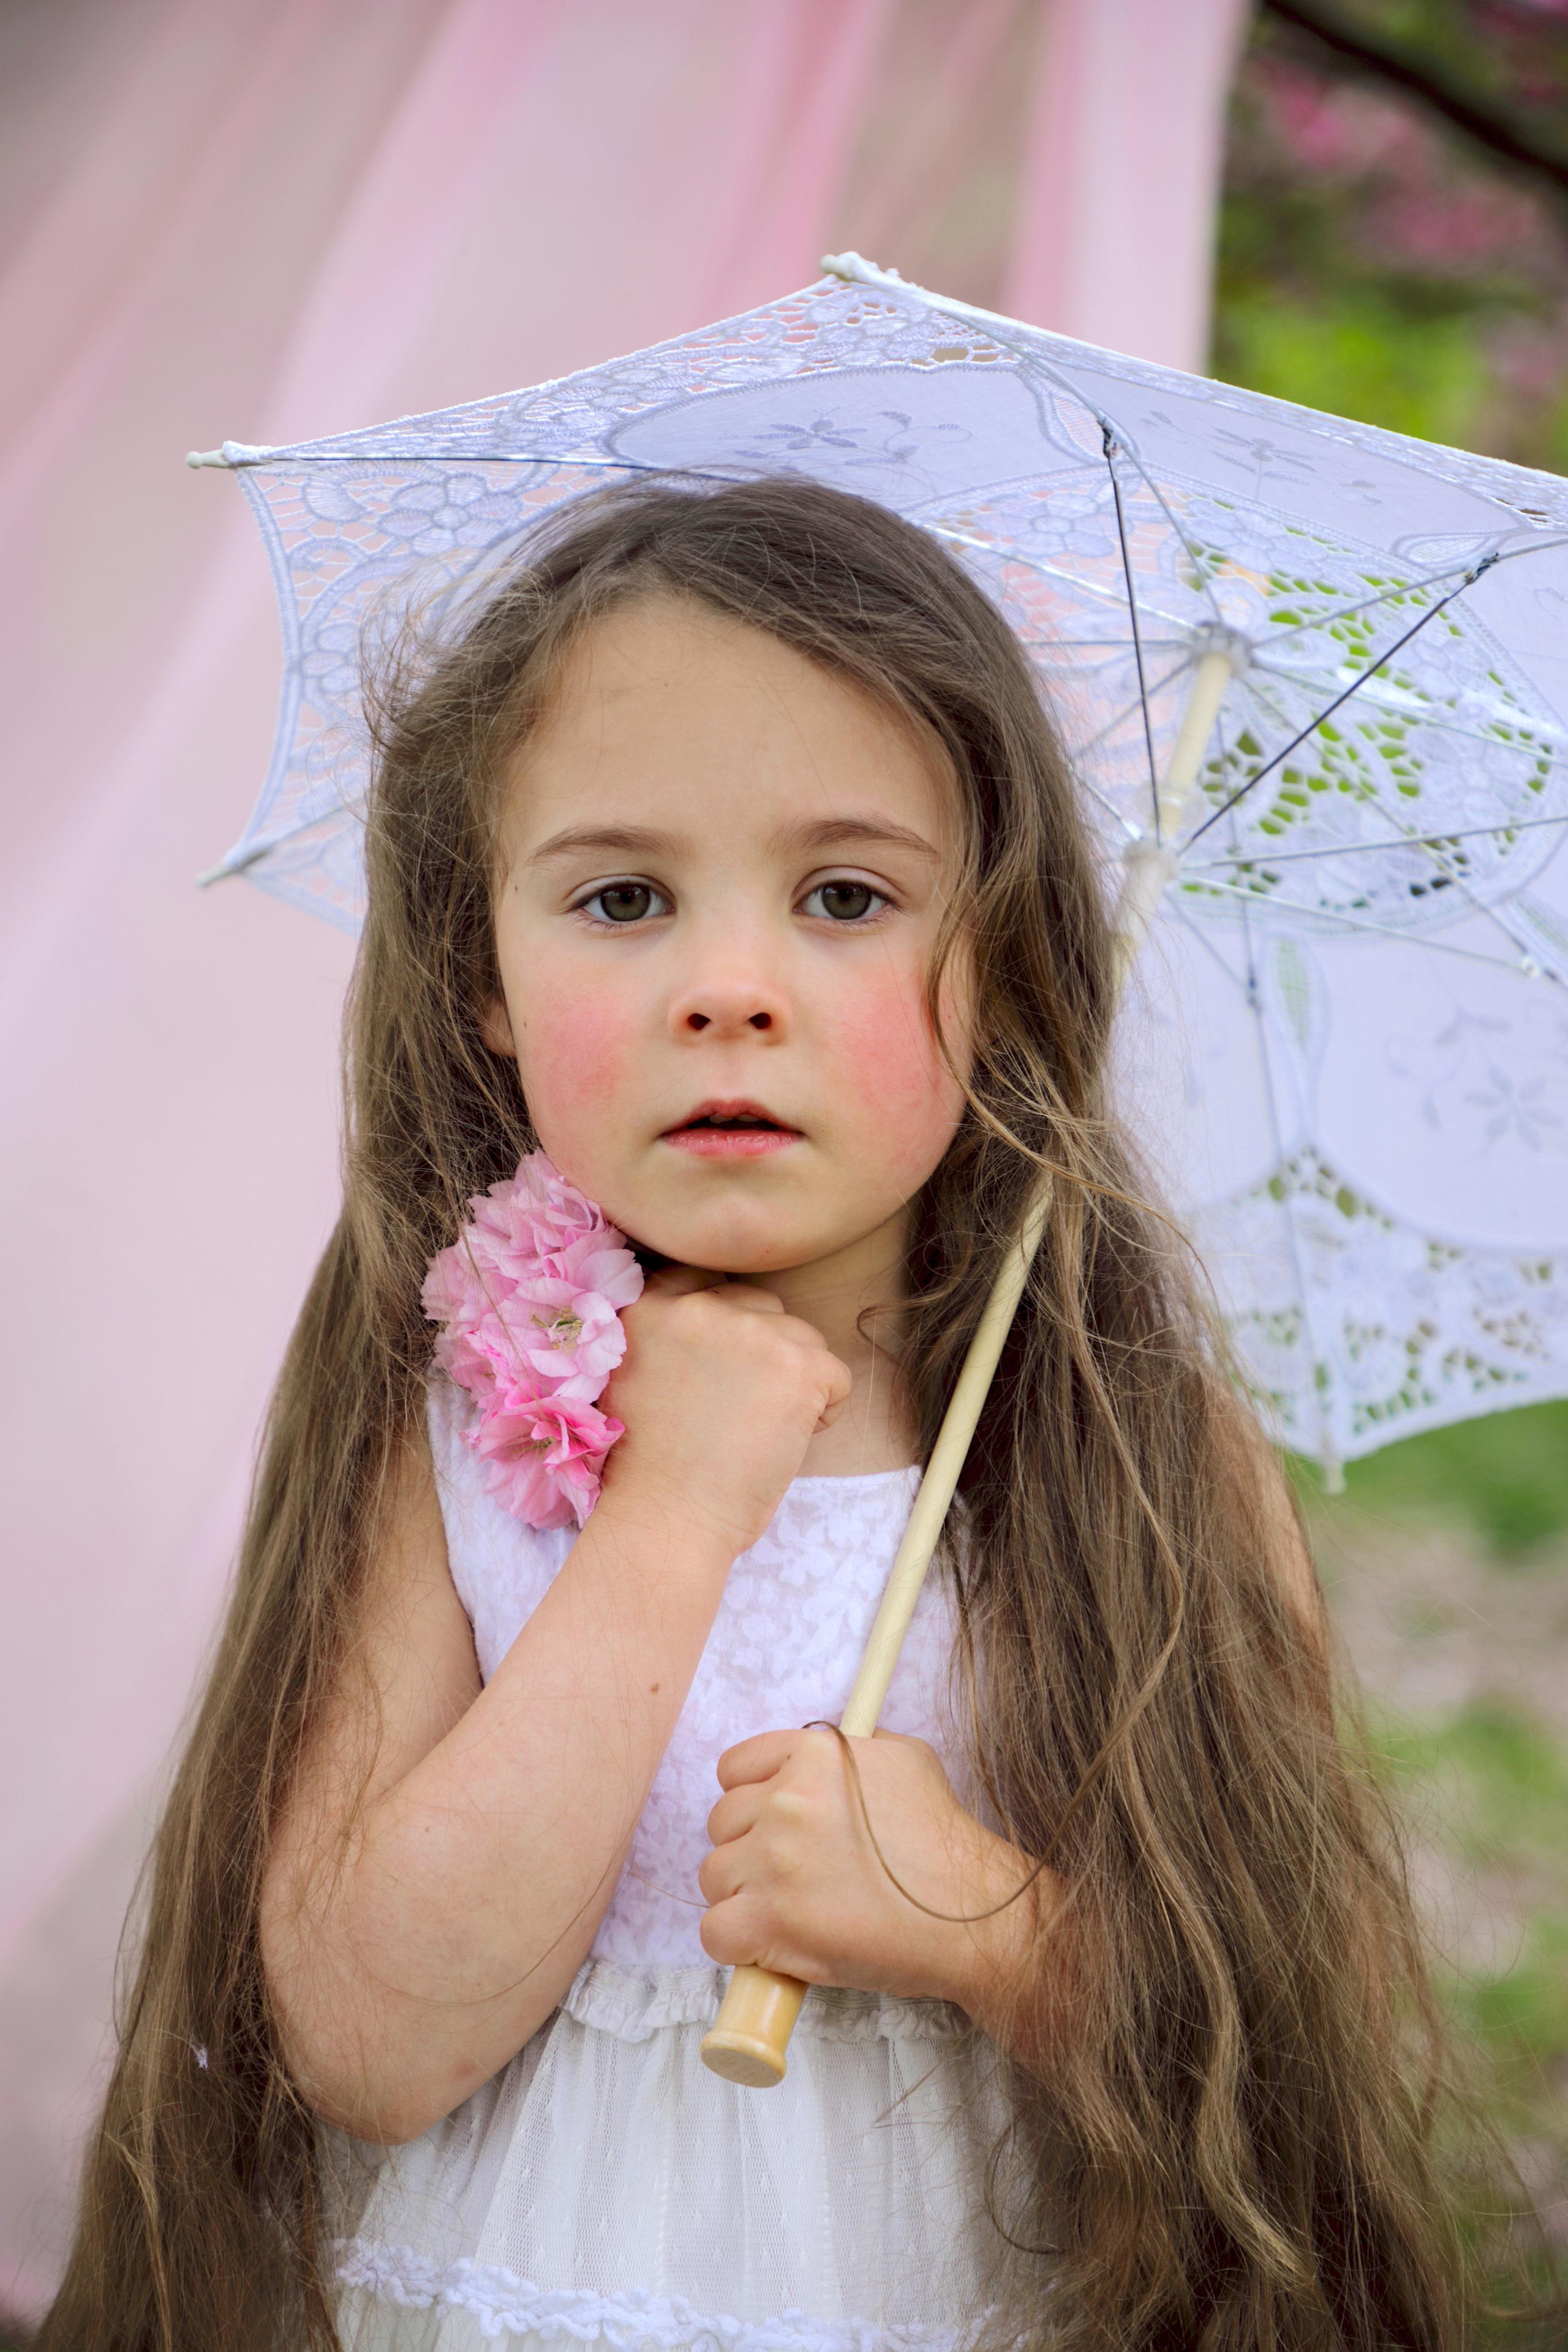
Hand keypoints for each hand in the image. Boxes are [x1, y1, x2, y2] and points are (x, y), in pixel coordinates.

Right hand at [599, 1269, 851, 1555]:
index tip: (725, 1367)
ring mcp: (750, 1333)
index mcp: (648, 1308)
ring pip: (803, 1339)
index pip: (706, 1280)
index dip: (727, 1321)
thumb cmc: (647, 1471)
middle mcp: (698, 1308)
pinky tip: (786, 1443)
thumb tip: (719, 1327)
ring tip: (760, 1433)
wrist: (664, 1521)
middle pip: (761, 1306)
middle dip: (764, 1352)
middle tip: (739, 1413)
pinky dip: (824, 1412)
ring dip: (795, 1381)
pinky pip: (836, 1376)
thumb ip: (664, 1337)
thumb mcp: (629, 1379)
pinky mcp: (796, 1367)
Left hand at [697, 1725, 1052, 2023]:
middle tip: (788, 1875)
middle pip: (721, 1823)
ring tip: (787, 1912)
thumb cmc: (942, 1840)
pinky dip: (736, 1943)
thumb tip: (817, 1756)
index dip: (750, 1797)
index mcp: (813, 1754)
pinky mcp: (768, 1922)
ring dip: (741, 1896)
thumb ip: (851, 1749)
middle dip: (748, 1849)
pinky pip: (715, 1931)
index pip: (735, 1767)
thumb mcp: (904, 1758)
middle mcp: (786, 1800)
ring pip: (713, 1876)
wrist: (968, 1912)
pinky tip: (771, 1945)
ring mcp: (773, 1861)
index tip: (769, 1823)